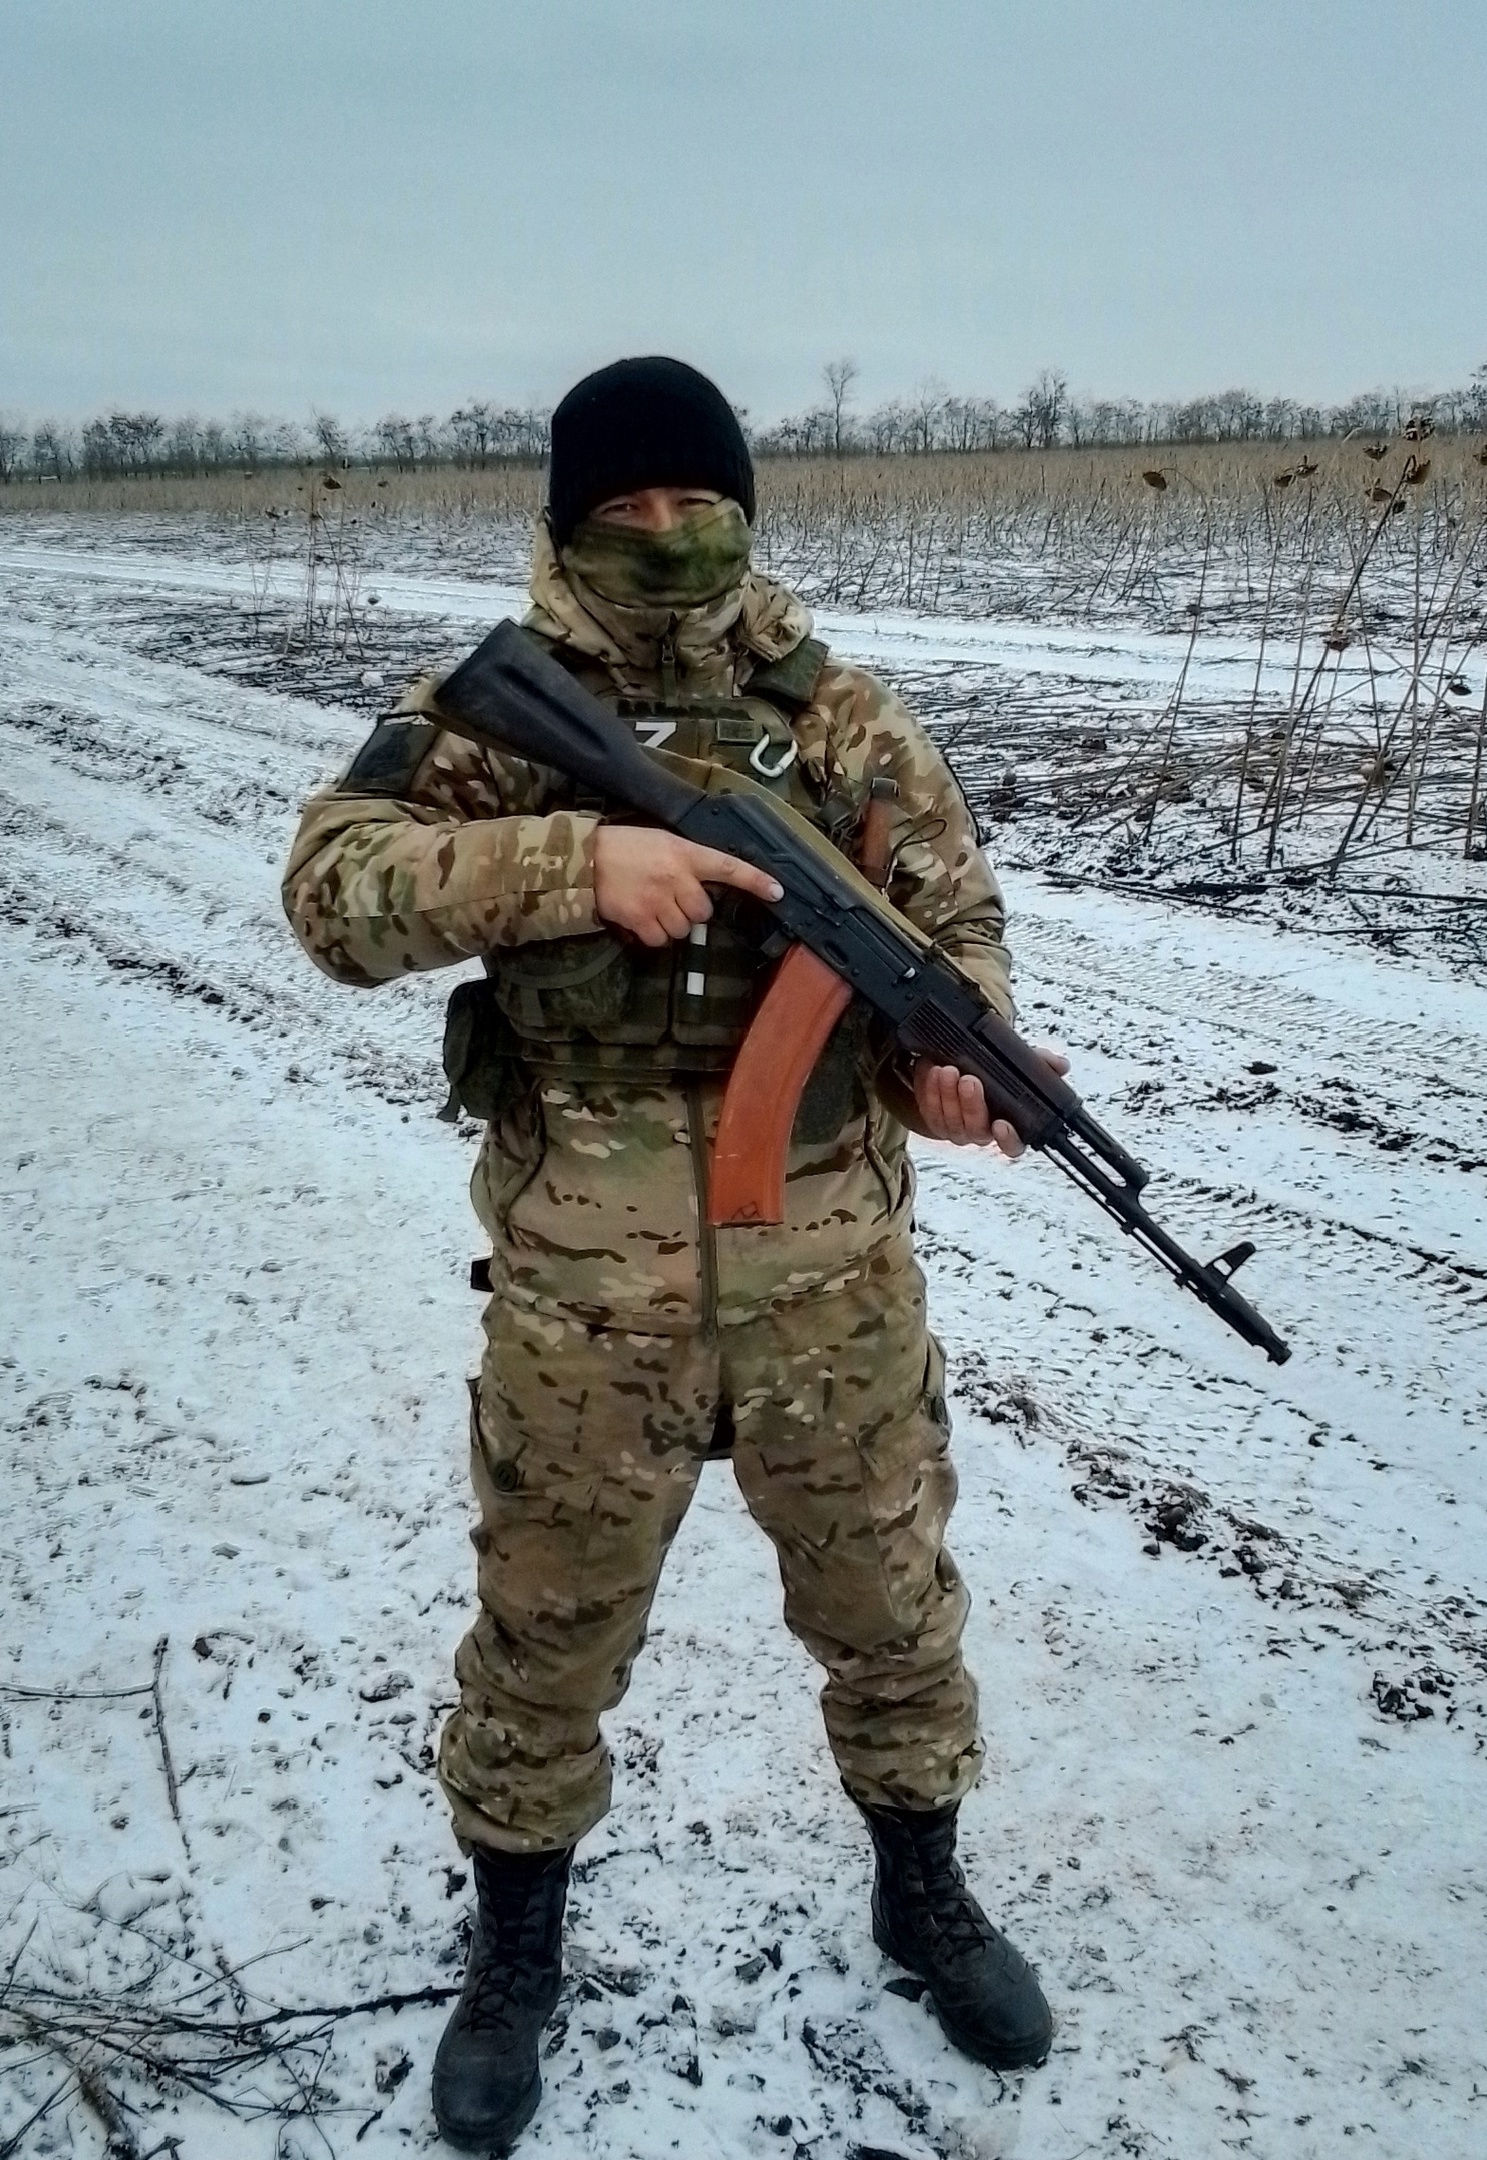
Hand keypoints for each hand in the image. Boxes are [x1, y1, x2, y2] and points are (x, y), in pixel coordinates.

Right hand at [593, 825, 782, 947]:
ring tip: (653, 907)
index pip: (728, 867)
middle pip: (703, 912)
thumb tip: (705, 883)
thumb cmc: (626, 847)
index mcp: (685, 853)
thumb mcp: (662, 842)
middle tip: (671, 899)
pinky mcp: (640, 919)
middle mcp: (676, 877)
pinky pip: (660, 940)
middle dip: (691, 911)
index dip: (755, 881)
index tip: (777, 892)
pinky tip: (641, 919)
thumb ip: (687, 860)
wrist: (586, 859)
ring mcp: (658, 900)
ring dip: (671, 924)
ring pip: (682, 929)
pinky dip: (653, 935)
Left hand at [912, 1049, 1070, 1157]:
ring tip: (947, 1070)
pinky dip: (929, 1091)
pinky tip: (931, 1071)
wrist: (960, 1067)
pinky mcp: (933, 1119)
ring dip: (947, 1096)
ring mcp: (956, 1128)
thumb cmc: (994, 1072)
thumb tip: (1061, 1065)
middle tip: (969, 1080)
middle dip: (972, 1105)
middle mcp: (981, 1132)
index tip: (1002, 1124)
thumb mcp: (1019, 1063)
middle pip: (977, 1131)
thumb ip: (1040, 1063)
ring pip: (951, 1122)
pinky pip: (929, 1111)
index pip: (1013, 1146)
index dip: (1009, 1139)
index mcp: (1007, 1125)